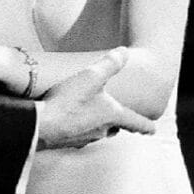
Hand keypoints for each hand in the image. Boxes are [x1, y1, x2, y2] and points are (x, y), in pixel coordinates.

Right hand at [35, 50, 157, 148]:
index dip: (146, 125)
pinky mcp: (67, 142)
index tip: (152, 130)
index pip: (136, 123)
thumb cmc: (69, 102)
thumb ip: (109, 64)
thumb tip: (124, 52)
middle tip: (117, 116)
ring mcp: (84, 139)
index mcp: (112, 116)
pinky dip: (77, 128)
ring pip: (96, 132)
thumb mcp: (91, 77)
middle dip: (116, 122)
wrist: (41, 125)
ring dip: (95, 124)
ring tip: (89, 113)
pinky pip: (78, 135)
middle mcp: (101, 131)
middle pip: (115, 128)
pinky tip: (67, 119)